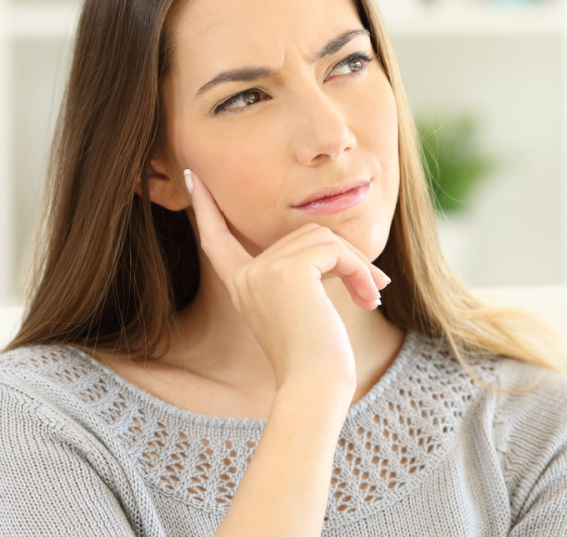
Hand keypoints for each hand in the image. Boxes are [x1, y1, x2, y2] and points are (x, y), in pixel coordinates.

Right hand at [184, 168, 390, 390]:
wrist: (314, 387)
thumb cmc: (314, 360)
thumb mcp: (300, 309)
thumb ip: (300, 274)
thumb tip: (332, 246)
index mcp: (241, 286)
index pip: (217, 239)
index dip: (206, 208)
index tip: (194, 178)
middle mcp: (246, 275)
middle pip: (302, 235)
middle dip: (343, 258)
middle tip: (373, 288)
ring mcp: (263, 271)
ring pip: (323, 239)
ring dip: (357, 265)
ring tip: (371, 296)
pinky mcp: (288, 271)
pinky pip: (335, 250)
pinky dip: (359, 270)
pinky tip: (367, 298)